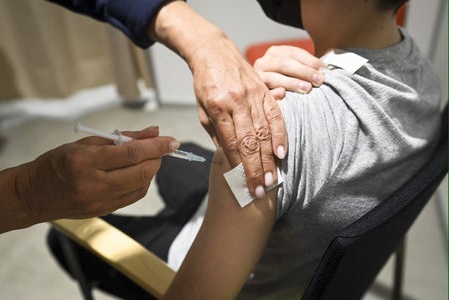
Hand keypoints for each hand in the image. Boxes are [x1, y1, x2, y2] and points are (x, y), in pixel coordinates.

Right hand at [14, 126, 178, 223]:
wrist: (33, 195)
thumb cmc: (57, 163)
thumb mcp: (86, 142)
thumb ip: (122, 137)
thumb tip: (154, 132)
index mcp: (86, 161)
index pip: (132, 153)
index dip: (157, 146)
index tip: (172, 141)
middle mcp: (94, 184)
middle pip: (141, 172)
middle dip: (158, 158)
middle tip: (162, 149)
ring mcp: (99, 202)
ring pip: (141, 186)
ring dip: (151, 170)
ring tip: (147, 158)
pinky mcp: (104, 211)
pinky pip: (133, 197)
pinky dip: (142, 182)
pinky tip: (138, 173)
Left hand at [150, 1, 287, 196]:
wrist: (214, 53)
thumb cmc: (206, 85)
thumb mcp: (203, 111)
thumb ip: (217, 135)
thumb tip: (230, 160)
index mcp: (217, 107)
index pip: (232, 143)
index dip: (241, 167)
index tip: (246, 185)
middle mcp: (237, 102)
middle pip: (250, 141)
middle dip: (256, 169)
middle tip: (262, 190)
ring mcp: (253, 95)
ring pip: (264, 131)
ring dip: (269, 158)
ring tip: (272, 178)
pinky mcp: (264, 91)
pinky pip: (276, 115)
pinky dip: (281, 134)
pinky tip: (283, 152)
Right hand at [253, 45, 326, 98]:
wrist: (261, 96)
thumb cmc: (288, 81)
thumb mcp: (295, 70)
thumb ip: (307, 67)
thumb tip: (324, 71)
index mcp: (275, 53)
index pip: (294, 53)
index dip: (310, 61)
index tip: (324, 70)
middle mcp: (263, 62)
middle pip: (284, 64)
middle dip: (304, 71)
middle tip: (319, 80)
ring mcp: (257, 78)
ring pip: (274, 78)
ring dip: (292, 83)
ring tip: (307, 88)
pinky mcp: (255, 92)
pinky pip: (264, 93)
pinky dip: (273, 94)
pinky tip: (283, 95)